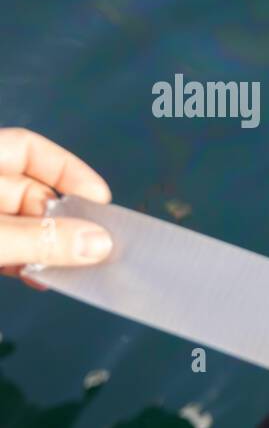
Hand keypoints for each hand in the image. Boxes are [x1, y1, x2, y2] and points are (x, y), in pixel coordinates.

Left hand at [1, 128, 112, 284]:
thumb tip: (100, 243)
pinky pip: (6, 249)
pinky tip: (39, 277)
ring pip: (20, 225)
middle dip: (60, 220)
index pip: (26, 149)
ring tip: (68, 268)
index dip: (66, 170)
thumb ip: (39, 239)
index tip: (98, 200)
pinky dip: (24, 262)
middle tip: (89, 246)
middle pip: (29, 193)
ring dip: (46, 247)